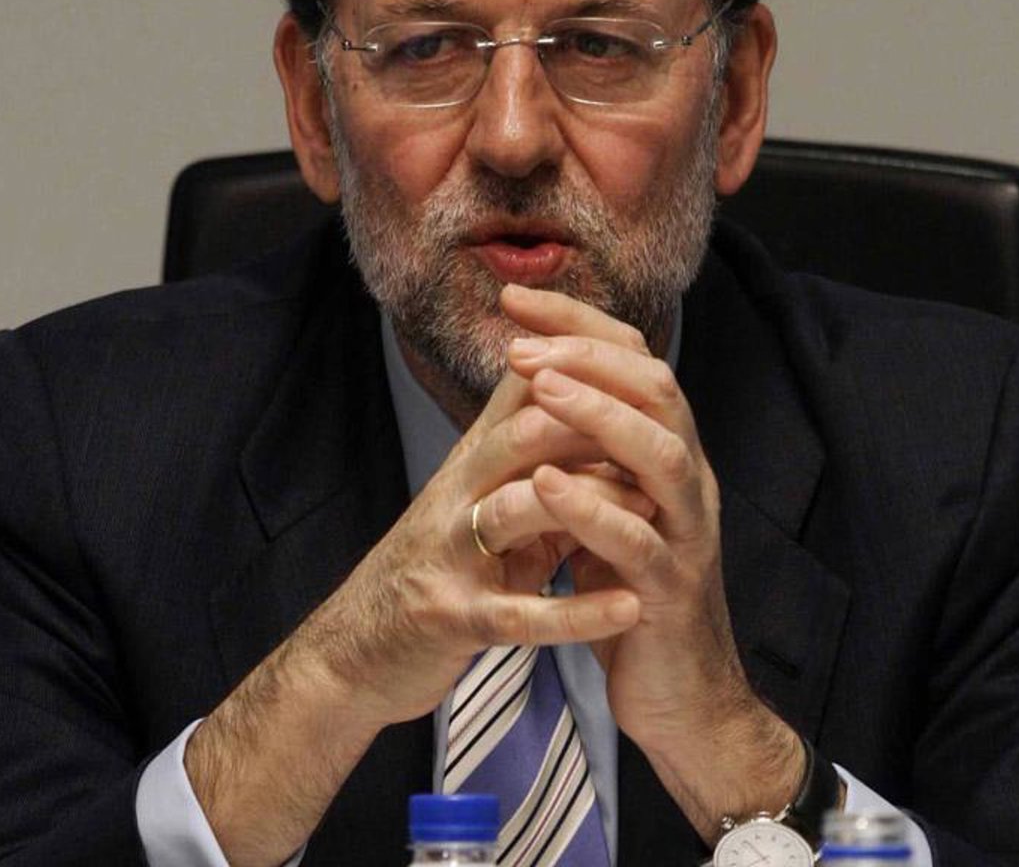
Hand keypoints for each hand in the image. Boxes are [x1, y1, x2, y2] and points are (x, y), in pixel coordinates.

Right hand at [185, 314, 645, 864]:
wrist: (357, 647)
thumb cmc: (438, 565)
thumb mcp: (479, 497)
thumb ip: (528, 456)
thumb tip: (590, 401)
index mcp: (472, 461)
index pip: (525, 391)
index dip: (583, 371)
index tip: (648, 369)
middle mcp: (458, 493)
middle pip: (525, 433)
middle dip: (593, 423)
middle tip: (661, 431)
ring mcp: (451, 554)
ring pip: (516, 507)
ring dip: (590, 503)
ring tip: (653, 510)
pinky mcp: (453, 618)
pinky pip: (519, 615)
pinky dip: (578, 613)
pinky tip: (628, 609)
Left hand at [500, 284, 803, 843]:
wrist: (681, 698)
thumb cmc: (632, 593)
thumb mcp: (609, 505)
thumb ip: (589, 450)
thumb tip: (539, 380)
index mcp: (667, 454)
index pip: (634, 362)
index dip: (577, 323)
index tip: (515, 297)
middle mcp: (687, 481)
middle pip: (657, 389)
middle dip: (588, 354)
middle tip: (521, 340)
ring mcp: (687, 535)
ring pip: (660, 453)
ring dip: (598, 412)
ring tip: (538, 385)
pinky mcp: (671, 593)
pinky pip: (640, 542)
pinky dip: (594, 507)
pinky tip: (548, 483)